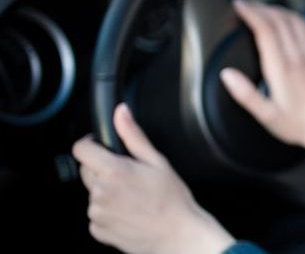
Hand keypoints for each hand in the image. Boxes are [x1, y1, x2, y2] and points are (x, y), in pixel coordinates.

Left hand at [72, 103, 233, 253]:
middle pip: (87, 171)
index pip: (81, 149)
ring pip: (93, 193)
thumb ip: (134, 135)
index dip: (90, 144)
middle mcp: (101, 192)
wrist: (177, 236)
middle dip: (103, 169)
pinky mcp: (98, 229)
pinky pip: (97, 214)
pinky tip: (129, 212)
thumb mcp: (158, 162)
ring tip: (133, 198)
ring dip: (107, 191)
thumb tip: (121, 113)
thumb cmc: (173, 201)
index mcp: (114, 172)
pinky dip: (109, 211)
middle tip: (129, 176)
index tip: (100, 146)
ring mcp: (97, 213)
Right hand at [219, 0, 304, 171]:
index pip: (265, 30)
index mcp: (282, 69)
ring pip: (295, 20)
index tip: (239, 5)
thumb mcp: (266, 116)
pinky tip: (289, 19)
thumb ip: (246, 95)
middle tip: (246, 4)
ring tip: (263, 8)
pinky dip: (296, 18)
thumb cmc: (298, 124)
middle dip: (260, 7)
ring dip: (278, 10)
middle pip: (279, 20)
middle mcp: (298, 57)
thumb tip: (227, 75)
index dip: (251, 13)